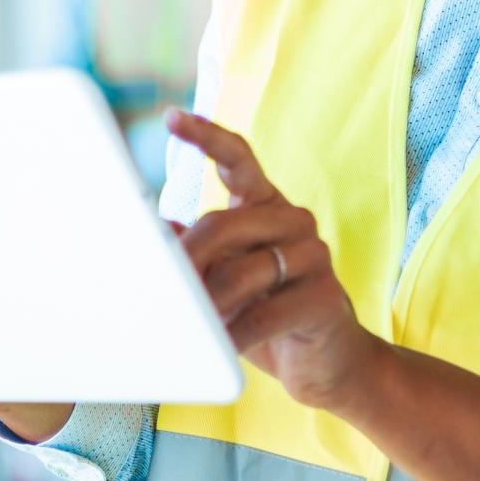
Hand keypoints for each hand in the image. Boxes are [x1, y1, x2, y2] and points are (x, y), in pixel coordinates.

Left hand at [167, 111, 383, 411]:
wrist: (328, 363)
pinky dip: (232, 334)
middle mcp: (293, 221)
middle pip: (223, 223)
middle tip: (161, 287)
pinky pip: (261, 314)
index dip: (206, 136)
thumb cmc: (266, 313)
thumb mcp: (223, 276)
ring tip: (193, 327)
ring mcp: (314, 256)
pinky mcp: (324, 297)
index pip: (238, 158)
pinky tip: (220, 347)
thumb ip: (196, 248)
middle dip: (185, 260)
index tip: (173, 117)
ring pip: (240, 272)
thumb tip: (151, 229)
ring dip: (208, 306)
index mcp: (266, 206)